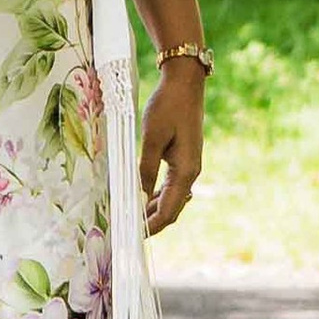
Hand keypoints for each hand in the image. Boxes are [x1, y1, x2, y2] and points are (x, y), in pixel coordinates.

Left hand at [140, 64, 203, 235]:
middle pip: (172, 209)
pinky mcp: (184, 158)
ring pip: (171, 198)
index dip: (151, 227)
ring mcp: (189, 165)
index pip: (168, 211)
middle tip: (127, 231)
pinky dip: (157, 194)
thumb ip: (145, 169)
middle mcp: (191, 172)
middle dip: (151, 222)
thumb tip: (137, 198)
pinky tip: (143, 196)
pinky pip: (171, 185)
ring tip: (131, 217)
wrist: (185, 82)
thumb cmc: (168, 106)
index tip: (132, 237)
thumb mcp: (152, 137)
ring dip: (152, 209)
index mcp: (186, 171)